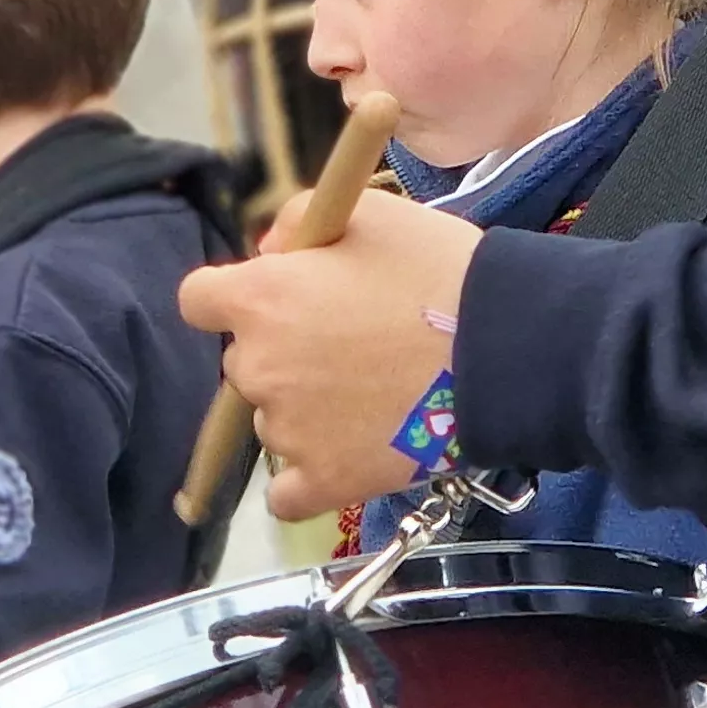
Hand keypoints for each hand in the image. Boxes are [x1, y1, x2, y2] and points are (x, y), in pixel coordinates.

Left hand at [177, 191, 486, 519]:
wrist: (507, 352)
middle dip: (284, 352)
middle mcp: (258, 367)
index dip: (234, 296)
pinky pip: (287, 494)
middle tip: (351, 344)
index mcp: (261, 298)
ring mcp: (287, 431)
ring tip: (374, 395)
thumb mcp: (370, 214)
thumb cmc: (439, 273)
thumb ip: (299, 221)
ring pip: (273, 421)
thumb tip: (271, 254)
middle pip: (245, 363)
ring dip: (304, 410)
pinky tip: (344, 454)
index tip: (274, 298)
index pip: (199, 300)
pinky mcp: (323, 482)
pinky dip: (308, 477)